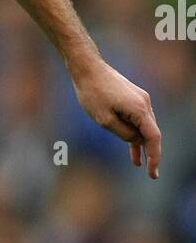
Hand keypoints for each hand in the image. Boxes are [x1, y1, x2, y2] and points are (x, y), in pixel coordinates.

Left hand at [71, 58, 160, 177]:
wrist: (88, 68)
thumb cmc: (93, 93)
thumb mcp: (105, 120)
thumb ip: (124, 133)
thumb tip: (137, 140)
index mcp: (140, 109)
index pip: (153, 138)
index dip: (154, 157)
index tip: (153, 173)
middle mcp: (144, 103)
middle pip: (151, 133)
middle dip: (151, 153)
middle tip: (152, 174)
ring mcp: (139, 100)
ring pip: (143, 127)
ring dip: (141, 145)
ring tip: (138, 165)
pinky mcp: (132, 98)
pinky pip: (137, 120)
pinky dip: (134, 134)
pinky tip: (134, 150)